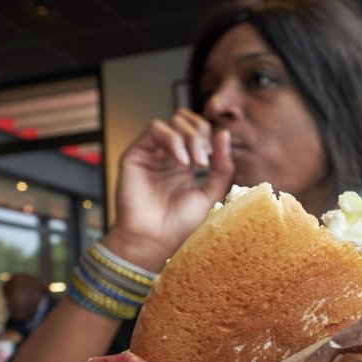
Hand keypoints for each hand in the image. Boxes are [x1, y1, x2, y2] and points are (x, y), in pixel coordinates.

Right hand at [101, 109, 235, 270]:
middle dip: (201, 135)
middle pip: (188, 121)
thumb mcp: (211, 193)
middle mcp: (169, 155)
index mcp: (187, 163)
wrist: (155, 240)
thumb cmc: (180, 224)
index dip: (211, 138)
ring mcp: (153, 153)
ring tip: (195, 163)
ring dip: (190, 137)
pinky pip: (155, 129)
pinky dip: (173, 140)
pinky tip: (181, 162)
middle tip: (204, 161)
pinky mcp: (136, 154)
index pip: (201, 132)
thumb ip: (221, 166)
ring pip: (174, 121)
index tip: (214, 161)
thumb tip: (225, 133)